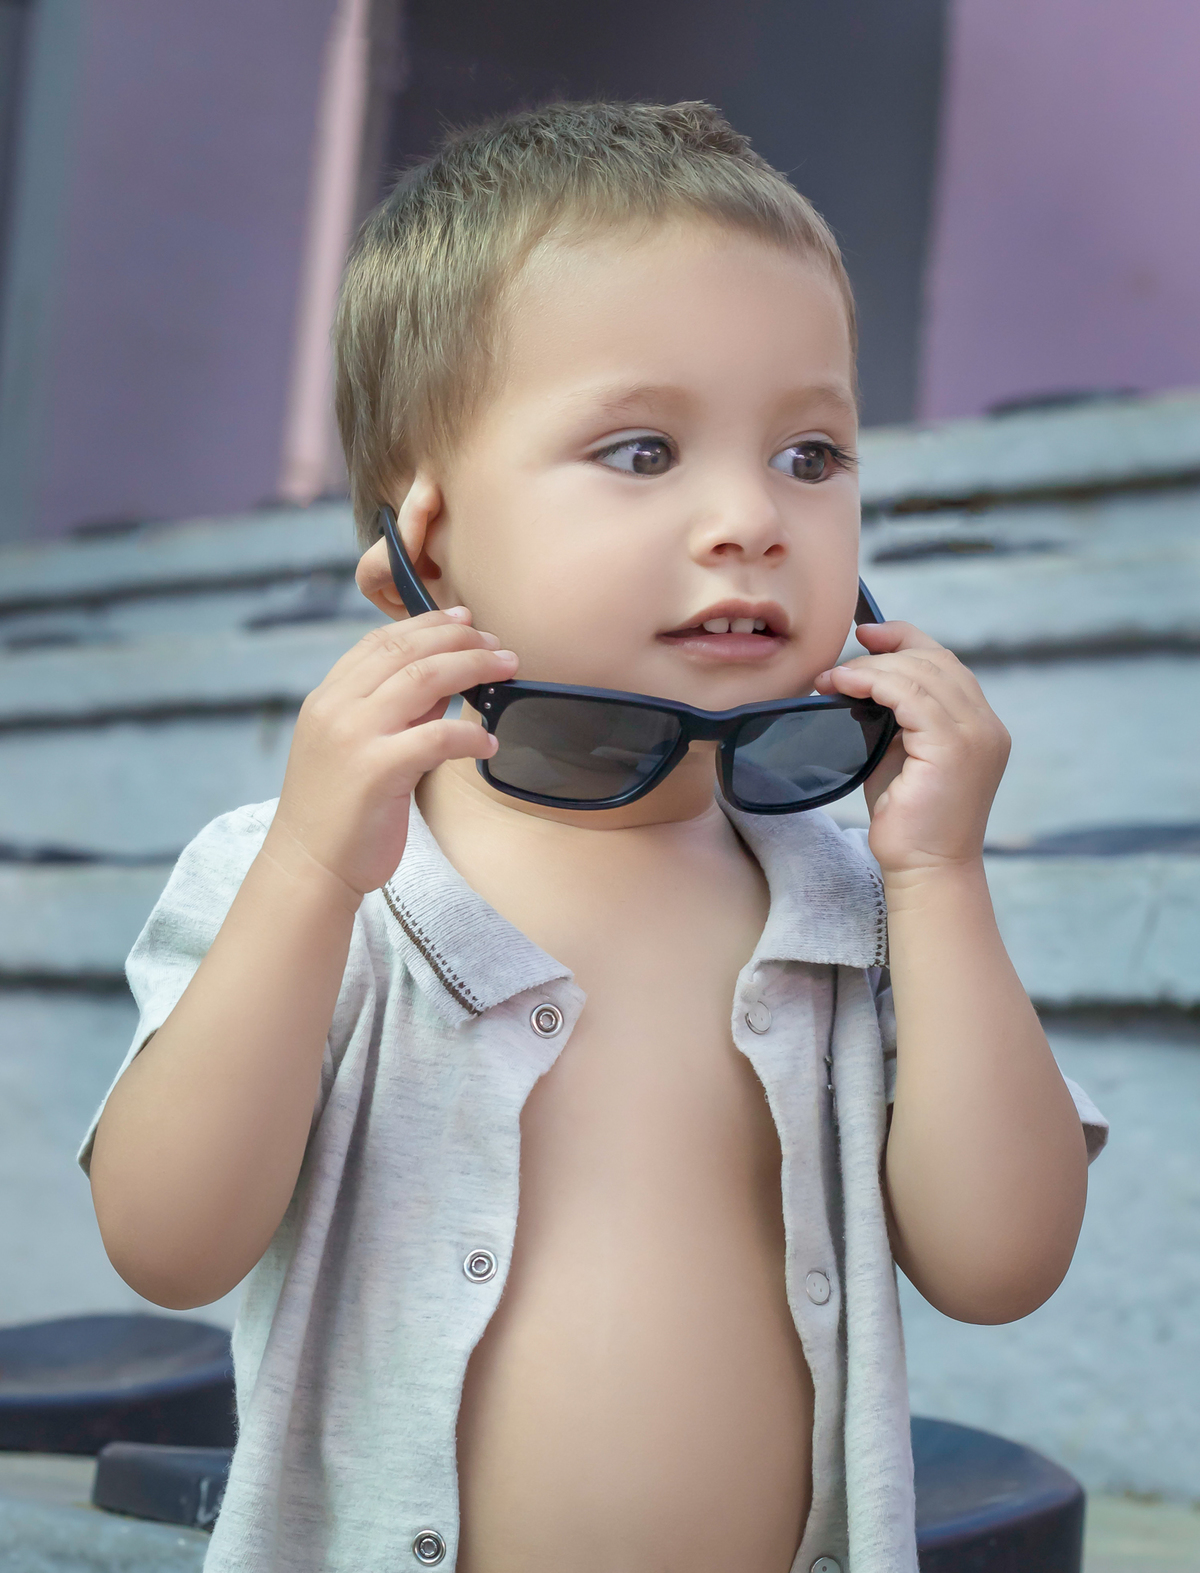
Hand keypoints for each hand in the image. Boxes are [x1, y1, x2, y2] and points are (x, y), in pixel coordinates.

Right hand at [264, 608, 515, 902]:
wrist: (309, 867)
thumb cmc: (337, 812)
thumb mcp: (353, 746)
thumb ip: (390, 710)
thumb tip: (443, 679)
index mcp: (328, 697)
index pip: (380, 641)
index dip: (426, 623)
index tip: (463, 620)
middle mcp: (337, 708)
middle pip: (408, 651)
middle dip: (459, 640)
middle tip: (497, 644)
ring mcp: (354, 736)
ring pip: (424, 679)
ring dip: (473, 668)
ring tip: (506, 669)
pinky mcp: (377, 771)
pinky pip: (437, 736)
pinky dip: (470, 733)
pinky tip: (489, 741)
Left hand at [813, 622, 1009, 875]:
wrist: (924, 869)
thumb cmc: (908, 821)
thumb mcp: (902, 756)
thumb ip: (896, 718)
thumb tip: (862, 682)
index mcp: (979, 726)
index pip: (947, 663)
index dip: (908, 639)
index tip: (868, 635)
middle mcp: (986, 726)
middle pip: (936, 661)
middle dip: (885, 651)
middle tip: (841, 660)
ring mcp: (976, 735)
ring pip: (921, 674)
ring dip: (870, 669)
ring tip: (833, 679)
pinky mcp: (954, 747)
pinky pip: (910, 696)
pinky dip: (873, 683)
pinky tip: (843, 686)